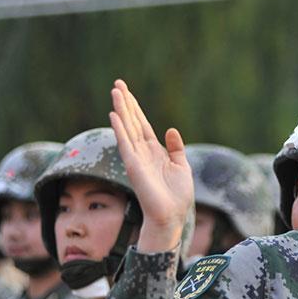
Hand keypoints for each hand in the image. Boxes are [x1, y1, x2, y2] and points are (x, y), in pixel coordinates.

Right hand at [109, 79, 192, 251]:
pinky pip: (125, 144)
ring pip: (127, 129)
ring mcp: (136, 158)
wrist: (172, 215)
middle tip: (118, 83)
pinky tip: (115, 115)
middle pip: (132, 122)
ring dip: (121, 110)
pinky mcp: (133, 166)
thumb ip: (176, 148)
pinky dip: (120, 130)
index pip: (142, 125)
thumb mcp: (182, 166)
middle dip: (125, 103)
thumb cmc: (177, 196)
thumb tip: (170, 129)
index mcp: (154, 151)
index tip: (127, 92)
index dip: (135, 108)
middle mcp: (143, 152)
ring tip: (115, 92)